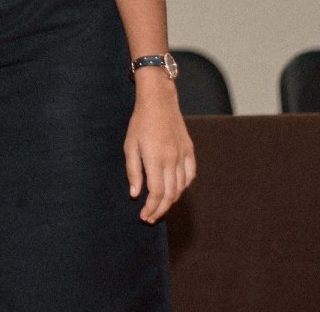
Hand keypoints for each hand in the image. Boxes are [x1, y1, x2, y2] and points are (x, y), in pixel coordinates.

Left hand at [125, 74, 195, 222]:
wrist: (159, 101)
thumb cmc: (140, 123)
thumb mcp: (130, 145)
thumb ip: (133, 171)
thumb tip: (135, 194)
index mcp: (156, 159)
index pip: (157, 193)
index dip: (151, 208)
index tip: (144, 216)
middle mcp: (172, 160)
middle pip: (170, 194)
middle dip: (160, 210)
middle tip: (150, 217)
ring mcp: (183, 155)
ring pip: (181, 187)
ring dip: (171, 201)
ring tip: (160, 207)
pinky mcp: (189, 150)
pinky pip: (190, 175)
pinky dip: (184, 187)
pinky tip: (175, 190)